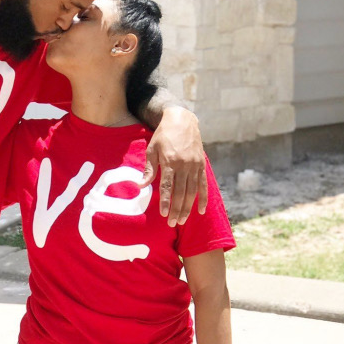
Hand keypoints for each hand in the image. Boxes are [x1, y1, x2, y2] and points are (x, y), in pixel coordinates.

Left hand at [141, 106, 207, 225]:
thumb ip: (149, 169)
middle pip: (181, 192)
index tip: (164, 214)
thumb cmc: (163, 136)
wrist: (182, 120)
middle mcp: (184, 165)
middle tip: (173, 223)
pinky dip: (203, 199)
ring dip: (188, 207)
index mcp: (170, 161)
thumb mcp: (152, 149)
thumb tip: (140, 186)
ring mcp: (195, 165)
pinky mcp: (202, 165)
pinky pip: (203, 185)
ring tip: (182, 220)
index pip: (168, 186)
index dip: (166, 201)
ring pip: (192, 191)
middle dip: (177, 209)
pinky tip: (201, 211)